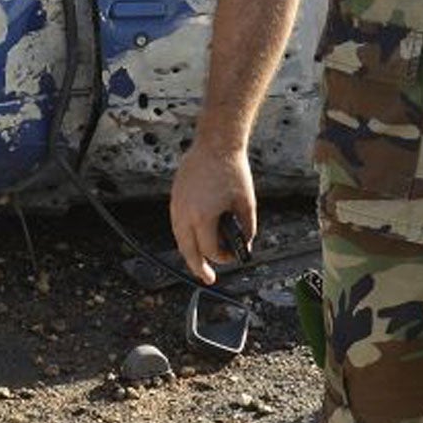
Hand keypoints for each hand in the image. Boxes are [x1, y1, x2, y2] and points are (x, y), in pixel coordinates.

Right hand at [170, 140, 256, 284]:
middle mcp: (186, 214)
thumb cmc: (233, 171)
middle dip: (198, 268)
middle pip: (188, 251)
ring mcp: (177, 205)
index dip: (223, 258)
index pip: (209, 250)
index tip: (233, 256)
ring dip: (190, 252)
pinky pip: (177, 224)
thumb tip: (245, 245)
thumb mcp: (247, 204)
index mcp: (204, 217)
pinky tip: (194, 239)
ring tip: (199, 261)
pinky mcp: (175, 197)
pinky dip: (185, 236)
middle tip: (208, 278)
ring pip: (179, 238)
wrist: (215, 144)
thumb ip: (247, 228)